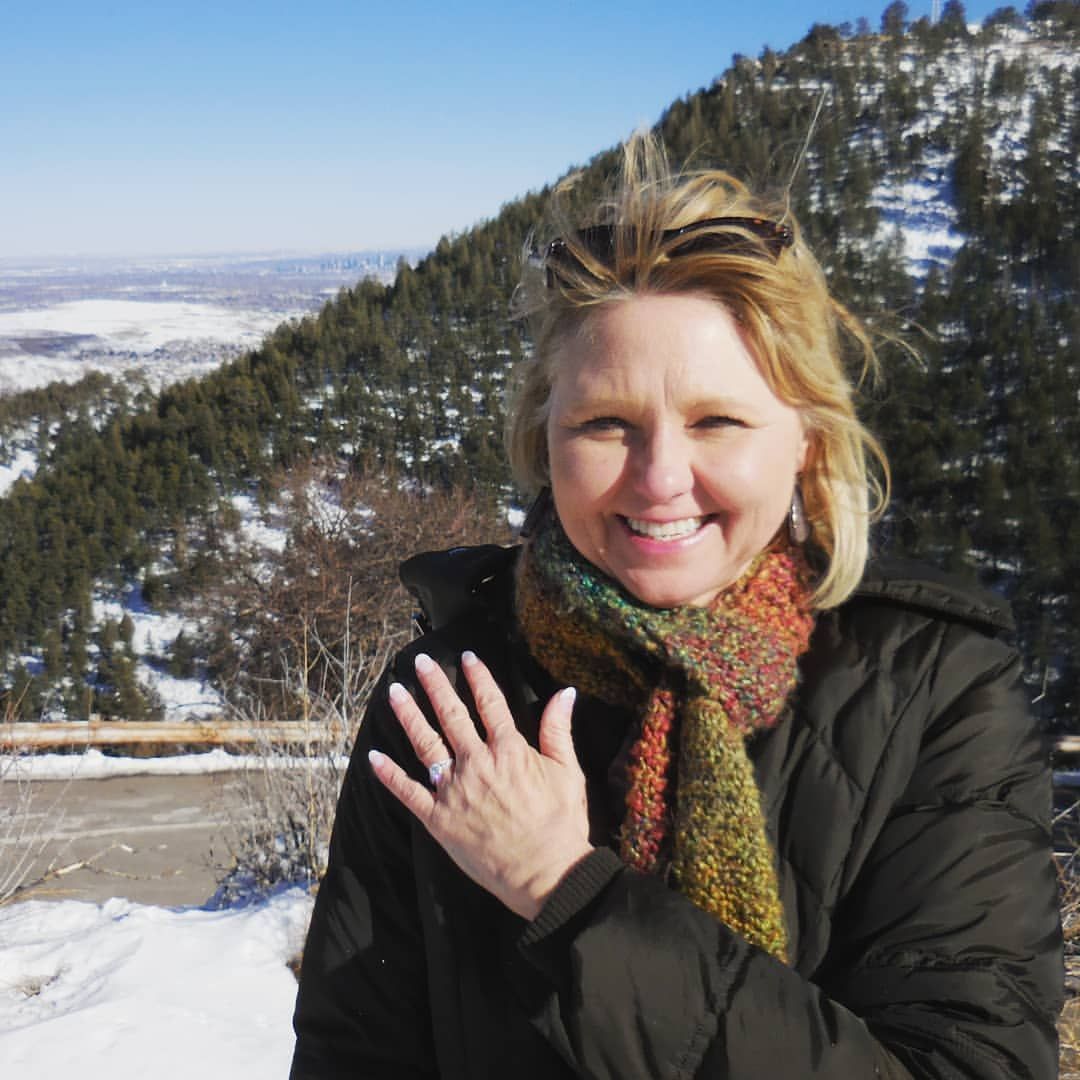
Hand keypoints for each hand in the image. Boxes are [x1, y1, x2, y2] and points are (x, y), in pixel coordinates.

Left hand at [368, 650, 592, 919]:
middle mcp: (476, 762)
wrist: (546, 873)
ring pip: (425, 743)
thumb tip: (566, 693)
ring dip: (408, 715)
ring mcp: (453, 789)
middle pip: (451, 714)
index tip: (466, 656)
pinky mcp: (438, 818)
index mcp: (508, 749)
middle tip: (420, 662)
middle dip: (434, 685)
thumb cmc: (561, 823)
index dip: (477, 676)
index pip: (489, 702)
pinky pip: (408, 792)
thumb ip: (559, 729)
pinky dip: (389, 774)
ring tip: (394, 691)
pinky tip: (374, 756)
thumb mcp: (568, 771)